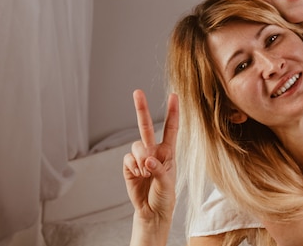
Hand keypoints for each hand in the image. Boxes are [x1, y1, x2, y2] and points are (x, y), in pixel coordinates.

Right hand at [123, 90, 178, 223]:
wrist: (152, 212)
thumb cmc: (165, 196)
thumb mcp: (167, 183)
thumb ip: (158, 169)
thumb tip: (147, 160)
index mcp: (168, 151)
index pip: (171, 128)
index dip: (173, 111)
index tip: (174, 95)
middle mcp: (154, 150)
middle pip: (146, 126)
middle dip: (141, 109)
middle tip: (137, 92)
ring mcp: (140, 158)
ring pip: (136, 145)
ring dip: (141, 159)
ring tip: (146, 173)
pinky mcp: (129, 166)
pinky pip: (127, 159)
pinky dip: (133, 166)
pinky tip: (138, 175)